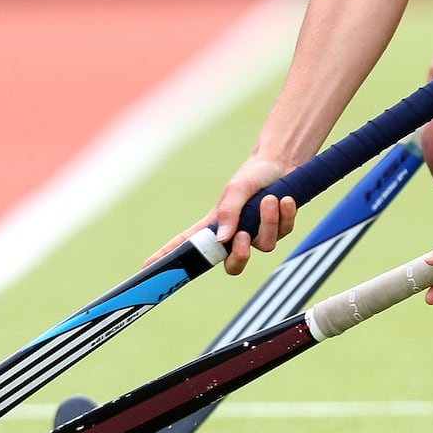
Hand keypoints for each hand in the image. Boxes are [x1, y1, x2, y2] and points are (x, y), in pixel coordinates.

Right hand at [144, 156, 296, 274]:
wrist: (282, 163)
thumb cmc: (252, 175)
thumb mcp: (237, 188)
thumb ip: (229, 212)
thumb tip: (224, 239)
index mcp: (216, 226)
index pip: (188, 246)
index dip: (168, 259)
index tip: (148, 268)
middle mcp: (235, 235)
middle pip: (232, 266)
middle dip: (240, 256)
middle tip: (243, 237)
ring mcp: (258, 235)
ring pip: (265, 245)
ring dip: (268, 221)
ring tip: (270, 199)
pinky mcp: (279, 230)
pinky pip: (284, 232)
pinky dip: (284, 215)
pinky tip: (284, 200)